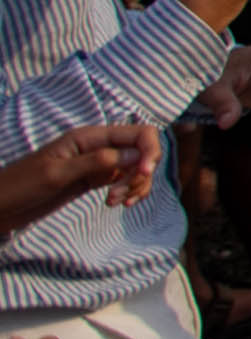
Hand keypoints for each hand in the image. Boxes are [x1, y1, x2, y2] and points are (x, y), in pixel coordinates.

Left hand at [0, 125, 160, 230]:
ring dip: (135, 185)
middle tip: (120, 195)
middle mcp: (98, 147)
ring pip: (136, 168)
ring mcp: (98, 164)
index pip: (138, 133)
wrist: (1, 205)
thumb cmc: (21, 186)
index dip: (149, 151)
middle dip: (140, 173)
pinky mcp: (95, 180)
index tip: (142, 174)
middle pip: (142, 151)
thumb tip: (135, 156)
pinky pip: (124, 181)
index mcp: (89, 137)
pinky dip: (129, 191)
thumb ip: (96, 162)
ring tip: (116, 202)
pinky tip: (118, 204)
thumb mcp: (57, 174)